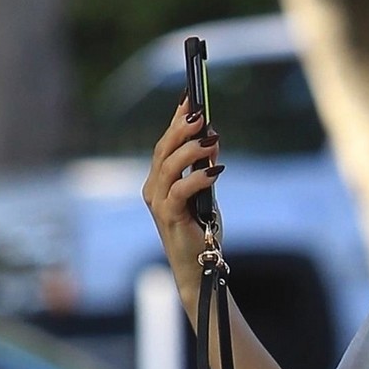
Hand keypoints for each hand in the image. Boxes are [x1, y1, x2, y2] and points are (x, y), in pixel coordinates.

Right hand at [142, 97, 224, 295]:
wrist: (199, 269)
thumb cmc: (201, 234)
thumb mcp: (206, 195)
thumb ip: (204, 168)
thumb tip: (212, 138)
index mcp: (158, 182)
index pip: (165, 144)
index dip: (176, 120)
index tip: (190, 99)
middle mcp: (153, 190)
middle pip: (164, 150)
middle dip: (182, 128)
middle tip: (201, 114)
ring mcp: (158, 204)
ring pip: (169, 166)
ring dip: (191, 149)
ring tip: (211, 139)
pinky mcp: (169, 217)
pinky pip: (180, 190)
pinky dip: (198, 177)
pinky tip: (216, 170)